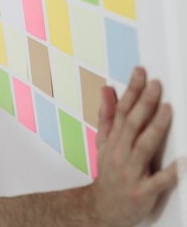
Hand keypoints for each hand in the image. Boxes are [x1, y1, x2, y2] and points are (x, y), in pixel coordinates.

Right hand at [89, 67, 180, 226]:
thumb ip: (107, 115)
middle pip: (131, 124)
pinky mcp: (142, 192)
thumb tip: (107, 90)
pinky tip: (184, 161)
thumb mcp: (103, 142)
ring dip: (156, 127)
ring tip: (168, 110)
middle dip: (144, 103)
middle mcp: (120, 153)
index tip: (141, 73)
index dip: (131, 90)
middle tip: (156, 85)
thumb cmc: (108, 174)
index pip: (121, 110)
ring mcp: (130, 172)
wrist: (102, 208)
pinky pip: (159, 181)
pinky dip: (172, 172)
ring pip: (143, 146)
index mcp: (113, 140)